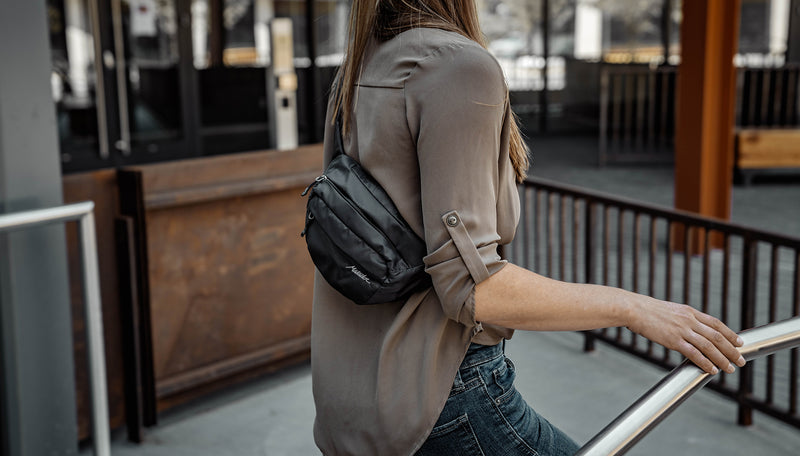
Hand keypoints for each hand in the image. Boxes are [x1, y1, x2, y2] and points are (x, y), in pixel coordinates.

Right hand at [626, 297, 745, 374]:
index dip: (730, 333)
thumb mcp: (670, 310)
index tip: (739, 342)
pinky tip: (711, 370)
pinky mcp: (674, 340)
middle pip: (717, 336)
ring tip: (730, 368)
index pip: (716, 323)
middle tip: (740, 360)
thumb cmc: (647, 310)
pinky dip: (705, 362)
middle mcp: (689, 320)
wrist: (634, 309)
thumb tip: (689, 328)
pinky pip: (694, 353)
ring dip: (722, 359)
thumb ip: (682, 318)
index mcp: (689, 312)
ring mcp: (682, 330)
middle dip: (731, 349)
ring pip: (709, 346)